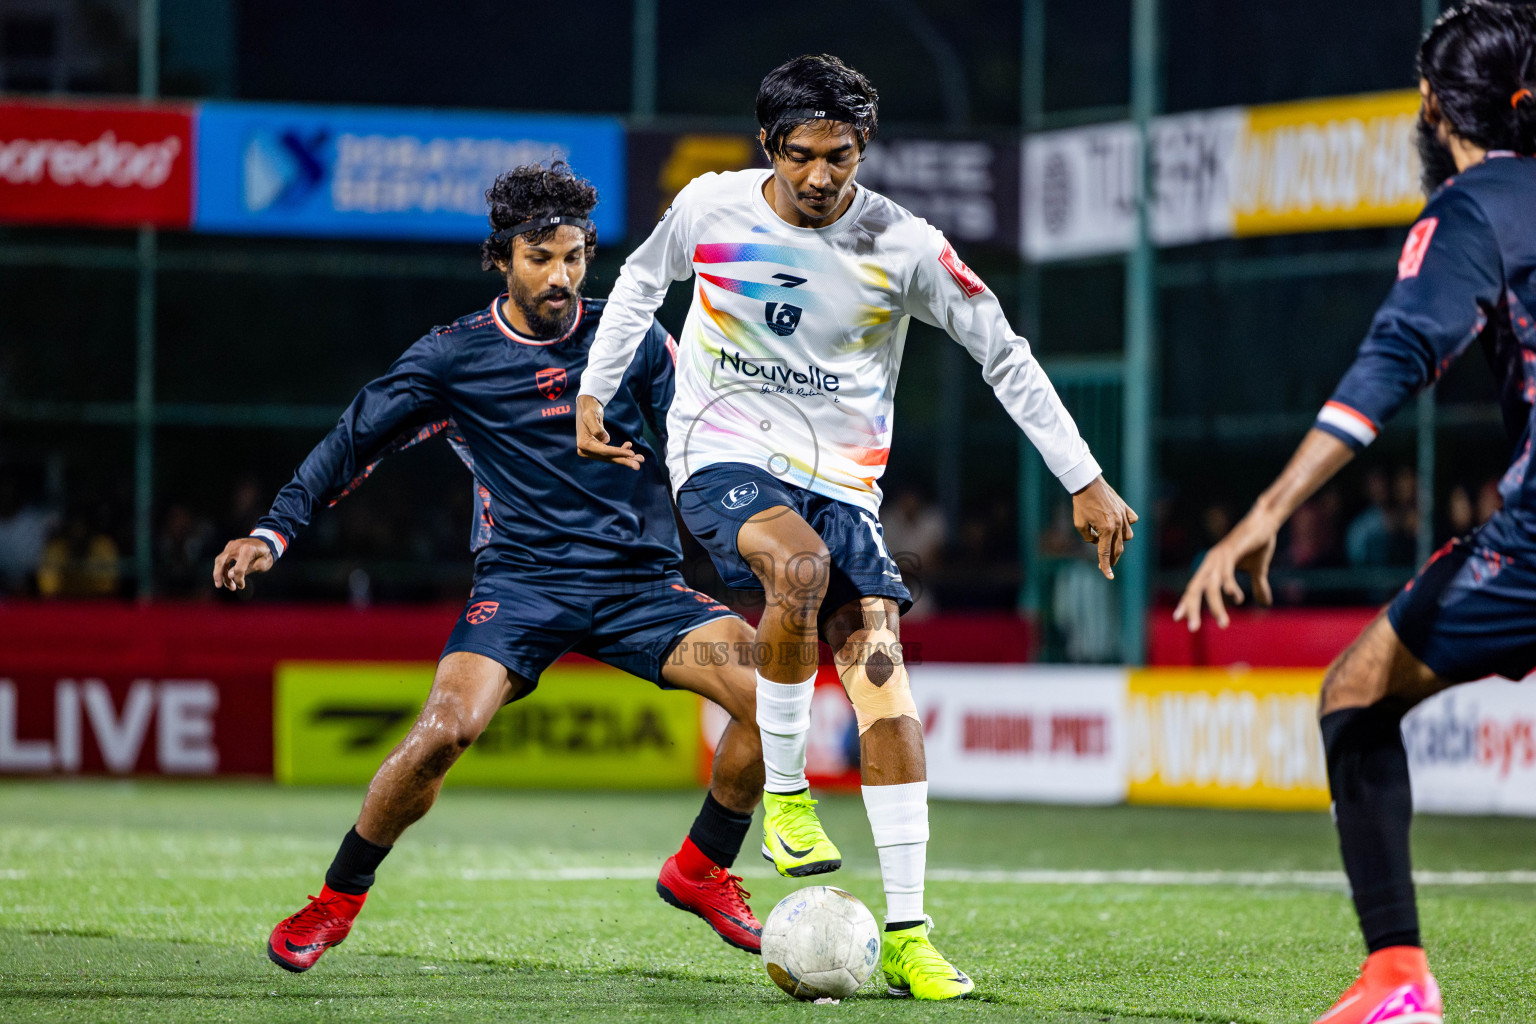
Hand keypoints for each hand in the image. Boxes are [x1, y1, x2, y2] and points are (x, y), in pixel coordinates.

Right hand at [212, 537, 273, 589]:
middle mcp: (238, 546)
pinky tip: (226, 576)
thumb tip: (229, 575)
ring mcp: (232, 545)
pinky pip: (222, 558)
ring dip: (220, 573)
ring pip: (220, 560)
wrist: (267, 543)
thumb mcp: (263, 564)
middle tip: (219, 586)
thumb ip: (248, 569)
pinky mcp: (229, 546)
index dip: (238, 579)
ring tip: (228, 584)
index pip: (239, 568)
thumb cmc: (265, 555)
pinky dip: (222, 568)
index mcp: (249, 550)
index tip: (241, 586)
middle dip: (218, 575)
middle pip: (222, 561)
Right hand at [575, 394, 644, 469]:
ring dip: (626, 458)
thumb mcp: (591, 416)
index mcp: (584, 445)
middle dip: (624, 461)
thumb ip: (596, 427)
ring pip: (611, 457)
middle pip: (608, 457)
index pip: (604, 451)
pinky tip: (629, 446)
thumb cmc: (590, 410)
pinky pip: (611, 453)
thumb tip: (606, 440)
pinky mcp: (597, 449)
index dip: (618, 453)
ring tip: (640, 459)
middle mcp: (586, 451)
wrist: (587, 406)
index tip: (632, 454)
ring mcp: (592, 451)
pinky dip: (621, 451)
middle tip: (638, 466)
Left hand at [1072, 476, 1137, 579]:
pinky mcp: (1126, 508)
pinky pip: (1131, 522)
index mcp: (1106, 529)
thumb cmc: (1081, 504)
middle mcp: (1118, 524)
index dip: (1105, 566)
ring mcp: (1124, 516)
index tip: (1108, 576)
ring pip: (1126, 537)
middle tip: (1104, 566)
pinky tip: (1118, 526)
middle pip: (1117, 548)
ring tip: (1108, 541)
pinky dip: (1126, 526)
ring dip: (1118, 542)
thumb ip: (1088, 538)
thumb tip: (1097, 542)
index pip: (1105, 553)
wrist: (1088, 483)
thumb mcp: (1079, 524)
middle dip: (1111, 559)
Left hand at [1172, 509, 1278, 630]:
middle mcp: (1211, 563)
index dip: (1187, 603)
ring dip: (1216, 606)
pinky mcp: (1231, 552)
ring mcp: (1219, 558)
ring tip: (1223, 624)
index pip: (1194, 588)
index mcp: (1212, 567)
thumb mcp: (1258, 570)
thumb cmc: (1258, 544)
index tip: (1179, 619)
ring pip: (1211, 587)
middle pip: (1195, 589)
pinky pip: (1226, 573)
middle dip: (1192, 609)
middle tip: (1192, 629)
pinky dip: (1229, 586)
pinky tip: (1234, 598)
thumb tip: (1264, 604)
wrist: (1265, 522)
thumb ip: (1258, 586)